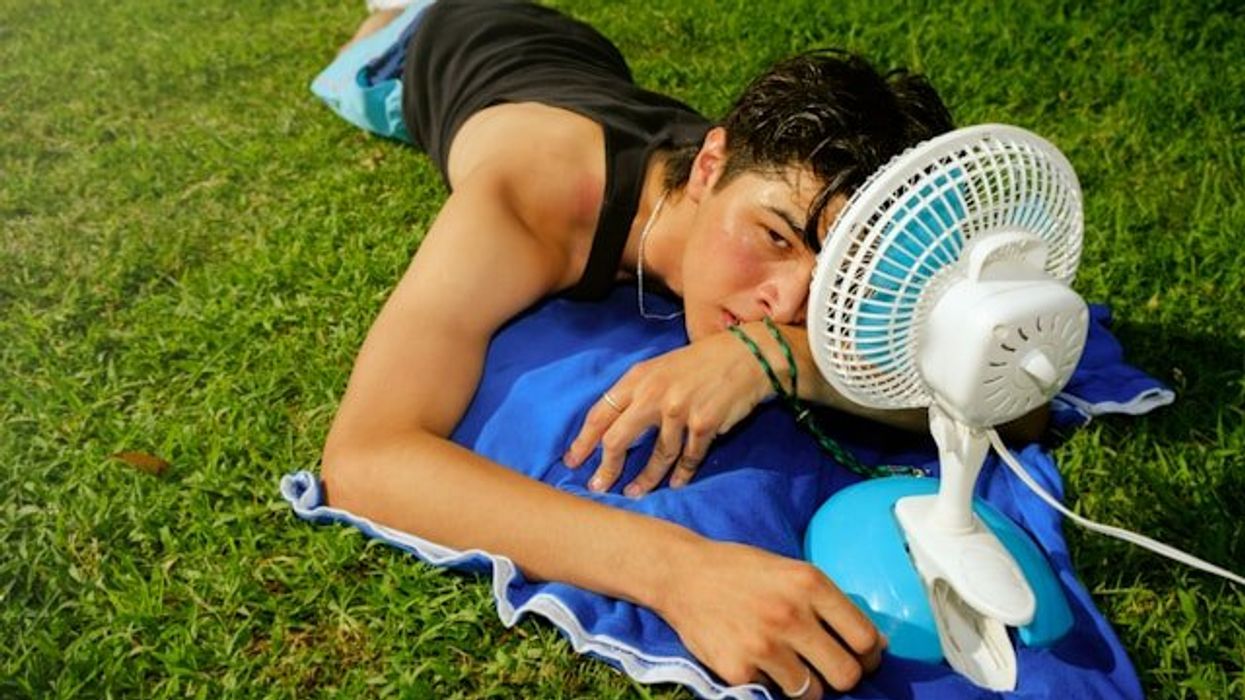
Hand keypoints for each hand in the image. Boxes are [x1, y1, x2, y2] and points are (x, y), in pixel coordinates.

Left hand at [563, 330, 773, 495]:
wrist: (748, 355)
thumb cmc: (702, 363)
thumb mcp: (662, 368)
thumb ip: (638, 392)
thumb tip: (613, 425)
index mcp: (638, 377)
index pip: (600, 412)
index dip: (583, 440)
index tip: (572, 460)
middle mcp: (653, 393)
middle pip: (617, 439)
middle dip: (606, 468)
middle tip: (598, 487)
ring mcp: (679, 409)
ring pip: (656, 455)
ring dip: (646, 479)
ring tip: (635, 493)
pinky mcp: (704, 424)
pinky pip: (688, 458)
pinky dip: (681, 474)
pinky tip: (675, 485)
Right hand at [655, 540, 884, 696]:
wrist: (682, 574)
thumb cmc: (741, 571)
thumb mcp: (791, 570)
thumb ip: (828, 603)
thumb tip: (872, 644)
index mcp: (810, 584)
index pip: (865, 639)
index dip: (869, 655)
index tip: (862, 658)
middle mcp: (790, 615)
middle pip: (846, 674)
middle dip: (842, 675)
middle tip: (830, 668)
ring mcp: (763, 646)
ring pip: (813, 692)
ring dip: (806, 683)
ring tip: (788, 663)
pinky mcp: (738, 671)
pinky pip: (773, 692)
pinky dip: (768, 680)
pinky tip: (754, 656)